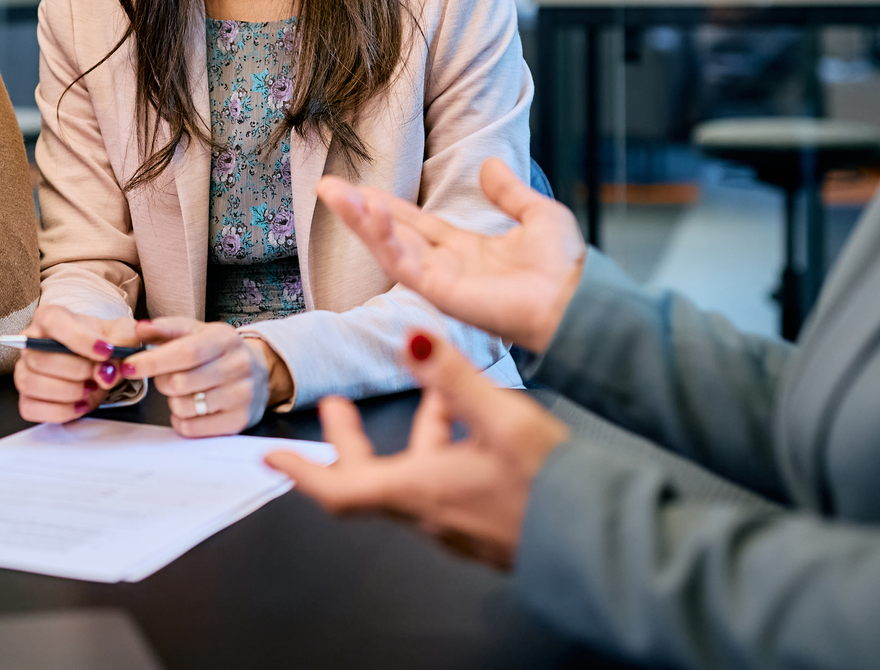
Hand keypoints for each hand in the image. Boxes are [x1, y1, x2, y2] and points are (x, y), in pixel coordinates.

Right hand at [13, 304, 139, 424]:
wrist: (98, 363)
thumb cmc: (101, 344)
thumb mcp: (120, 333)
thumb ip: (124, 341)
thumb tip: (109, 369)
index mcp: (49, 318)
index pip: (53, 322)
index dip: (79, 338)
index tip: (105, 351)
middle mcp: (30, 343)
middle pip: (40, 358)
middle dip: (76, 371)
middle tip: (100, 375)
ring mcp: (23, 371)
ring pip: (31, 383)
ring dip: (68, 392)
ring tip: (90, 389)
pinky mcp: (25, 398)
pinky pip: (30, 408)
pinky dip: (60, 411)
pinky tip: (80, 404)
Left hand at [123, 317, 285, 436]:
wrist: (259, 373)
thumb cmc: (218, 351)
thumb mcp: (197, 331)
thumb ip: (166, 329)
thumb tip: (138, 328)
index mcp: (225, 339)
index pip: (186, 352)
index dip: (153, 361)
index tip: (128, 366)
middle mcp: (238, 366)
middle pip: (180, 382)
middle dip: (161, 381)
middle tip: (166, 376)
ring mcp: (241, 396)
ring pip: (183, 407)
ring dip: (172, 401)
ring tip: (184, 391)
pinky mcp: (237, 421)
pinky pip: (192, 429)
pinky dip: (181, 419)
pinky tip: (192, 407)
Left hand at [265, 329, 568, 568]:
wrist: (606, 544)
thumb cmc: (555, 489)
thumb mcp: (503, 418)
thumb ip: (454, 376)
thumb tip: (413, 336)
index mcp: (422, 491)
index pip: (340, 490)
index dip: (302, 471)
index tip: (273, 456)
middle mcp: (432, 514)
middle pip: (372, 479)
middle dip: (352, 440)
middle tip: (339, 406)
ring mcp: (460, 524)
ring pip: (417, 475)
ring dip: (416, 434)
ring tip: (436, 391)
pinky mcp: (487, 525)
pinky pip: (449, 485)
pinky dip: (446, 450)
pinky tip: (477, 423)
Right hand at [316, 157, 585, 351]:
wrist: (579, 299)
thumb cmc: (566, 268)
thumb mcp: (537, 215)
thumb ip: (508, 193)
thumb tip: (488, 164)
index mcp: (465, 251)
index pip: (415, 224)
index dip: (385, 206)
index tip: (356, 187)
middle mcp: (447, 268)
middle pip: (392, 235)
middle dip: (358, 211)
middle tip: (327, 186)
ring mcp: (442, 283)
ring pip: (389, 249)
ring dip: (362, 222)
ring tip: (337, 194)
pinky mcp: (442, 294)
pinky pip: (405, 265)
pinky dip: (384, 239)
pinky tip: (370, 214)